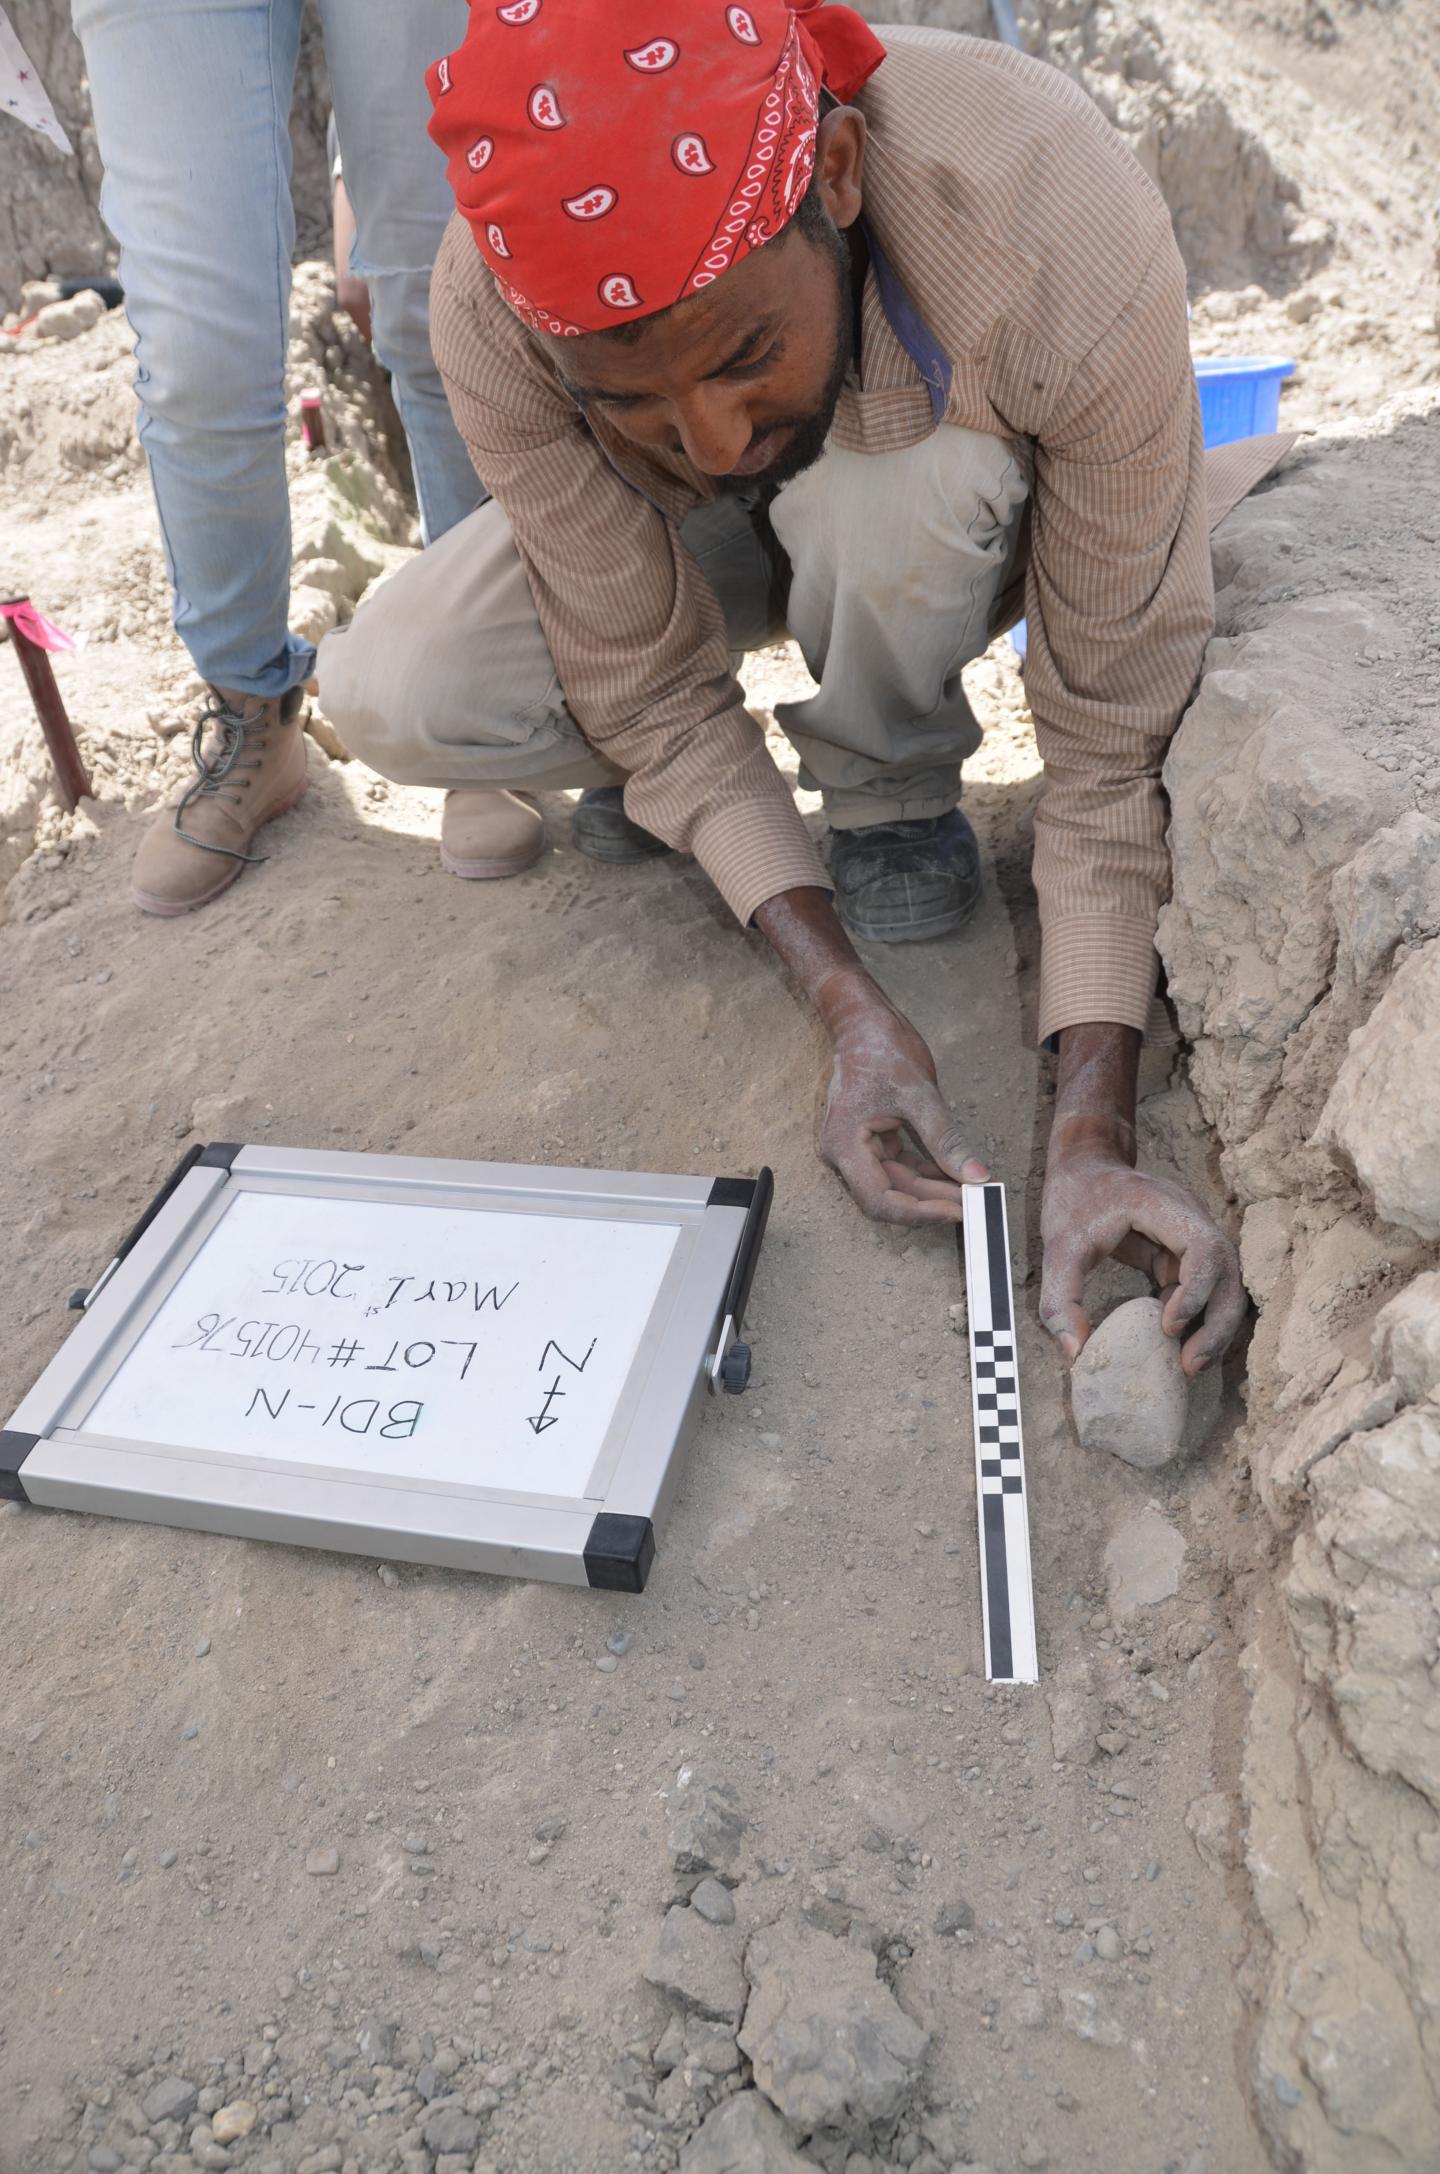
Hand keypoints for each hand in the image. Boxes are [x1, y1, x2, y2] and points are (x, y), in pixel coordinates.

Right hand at [822, 999, 989, 1225]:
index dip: (919, 1212)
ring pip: (894, 1185)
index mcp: (845, 1145)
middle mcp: (843, 1154)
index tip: (956, 1210)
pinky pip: (897, 1167)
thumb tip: (977, 1175)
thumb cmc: (882, 1051)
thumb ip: (946, 1140)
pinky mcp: (869, 1142)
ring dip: (930, 1190)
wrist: (862, 1024)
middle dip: (929, 1202)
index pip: (880, 1199)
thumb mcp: (920, 1095)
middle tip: (971, 1202)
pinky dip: (924, 1172)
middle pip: (887, 1196)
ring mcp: (855, 1149)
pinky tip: (952, 1173)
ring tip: (967, 1189)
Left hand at [1040, 1137, 1244, 1376]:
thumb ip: (1061, 1297)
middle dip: (1217, 1323)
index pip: (1205, 1248)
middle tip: (1190, 1366)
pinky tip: (1180, 1349)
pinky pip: (1206, 1289)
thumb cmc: (1075, 1199)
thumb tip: (1074, 1352)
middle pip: (1229, 1273)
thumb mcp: (1058, 1246)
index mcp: (1166, 1207)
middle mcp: (1192, 1218)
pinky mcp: (1185, 1254)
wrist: (1085, 1166)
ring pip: (1226, 1284)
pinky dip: (1200, 1319)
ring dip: (1215, 1326)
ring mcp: (1194, 1235)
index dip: (1196, 1291)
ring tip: (1190, 1366)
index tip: (1168, 1326)